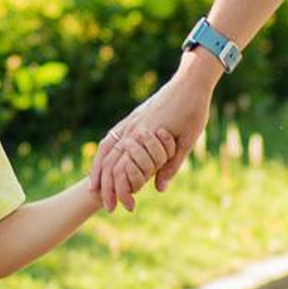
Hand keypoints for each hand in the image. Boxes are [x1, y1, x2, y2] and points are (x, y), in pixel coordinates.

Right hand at [92, 61, 216, 211]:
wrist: (189, 82)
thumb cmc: (193, 111)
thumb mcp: (187, 141)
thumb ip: (171, 165)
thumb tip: (158, 188)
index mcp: (145, 137)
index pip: (125, 170)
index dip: (122, 191)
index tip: (124, 207)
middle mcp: (132, 130)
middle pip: (110, 163)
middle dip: (107, 187)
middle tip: (108, 207)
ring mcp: (129, 123)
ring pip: (105, 150)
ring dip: (99, 172)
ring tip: (94, 189)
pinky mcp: (131, 118)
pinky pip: (110, 138)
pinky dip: (102, 154)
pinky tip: (101, 162)